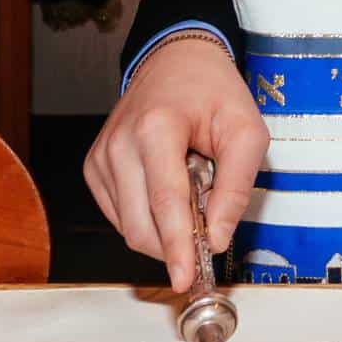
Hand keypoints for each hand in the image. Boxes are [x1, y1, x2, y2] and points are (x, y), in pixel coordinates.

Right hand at [84, 34, 267, 290]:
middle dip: (175, 246)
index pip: (166, 204)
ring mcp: (101, 157)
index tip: (186, 279)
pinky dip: (148, 220)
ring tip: (188, 192)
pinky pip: (121, 218)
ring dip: (164, 230)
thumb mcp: (247, 133)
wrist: (176, 61)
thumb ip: (236, 187)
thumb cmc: (214, 93)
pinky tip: (167, 194)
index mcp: (156, 129)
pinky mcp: (94, 168)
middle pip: (142, 227)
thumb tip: (216, 237)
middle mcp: (119, 144)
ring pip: (129, 228)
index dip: (178, 248)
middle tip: (207, 230)